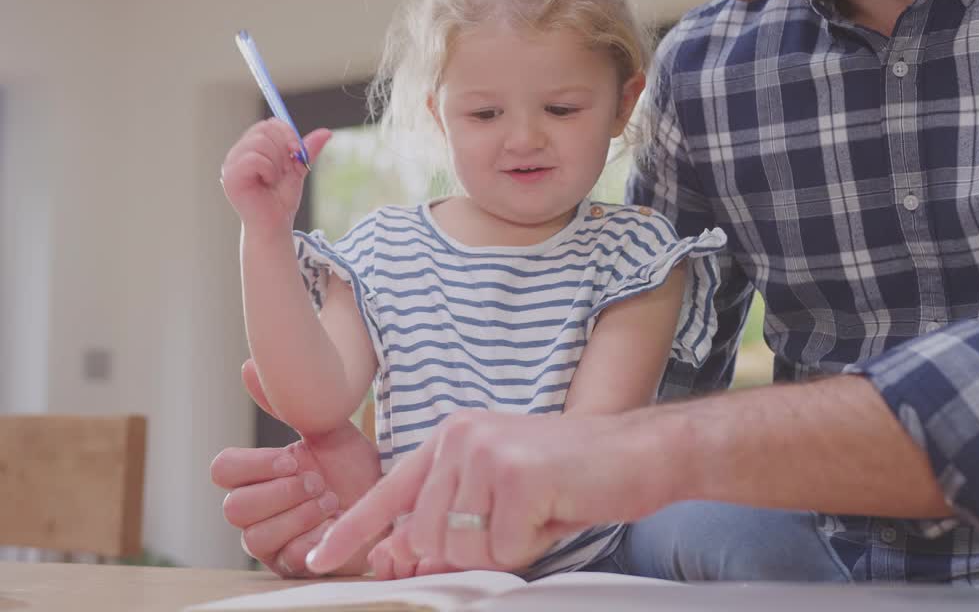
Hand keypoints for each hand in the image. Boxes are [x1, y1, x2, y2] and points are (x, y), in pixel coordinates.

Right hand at [210, 359, 382, 576]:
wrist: (390, 502)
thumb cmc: (353, 467)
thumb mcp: (326, 429)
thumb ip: (287, 404)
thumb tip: (248, 366)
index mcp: (258, 474)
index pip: (222, 469)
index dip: (255, 464)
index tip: (295, 457)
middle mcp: (255, 509)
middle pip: (233, 507)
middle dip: (282, 492)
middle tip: (319, 482)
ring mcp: (270, 541)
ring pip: (254, 536)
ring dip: (299, 514)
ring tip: (331, 501)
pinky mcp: (290, 566)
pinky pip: (284, 558)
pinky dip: (313, 538)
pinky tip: (334, 525)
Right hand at [220, 119, 330, 232]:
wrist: (275, 224)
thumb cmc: (281, 199)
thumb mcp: (298, 170)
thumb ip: (307, 150)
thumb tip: (327, 132)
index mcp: (251, 148)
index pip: (268, 124)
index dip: (287, 133)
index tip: (297, 152)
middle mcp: (238, 153)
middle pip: (264, 129)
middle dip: (283, 150)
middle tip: (284, 171)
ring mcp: (231, 163)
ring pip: (260, 142)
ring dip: (276, 163)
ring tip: (274, 179)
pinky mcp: (230, 175)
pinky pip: (254, 159)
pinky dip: (268, 170)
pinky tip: (267, 182)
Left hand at [305, 408, 677, 574]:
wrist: (642, 453)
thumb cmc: (576, 474)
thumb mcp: (501, 493)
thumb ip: (451, 517)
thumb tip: (399, 554)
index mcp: (453, 436)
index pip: (390, 491)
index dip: (354, 529)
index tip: (321, 558)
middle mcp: (461, 436)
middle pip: (428, 537)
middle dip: (474, 549)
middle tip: (522, 518)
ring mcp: (486, 452)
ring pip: (462, 548)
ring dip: (506, 546)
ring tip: (540, 510)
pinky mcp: (516, 476)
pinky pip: (504, 549)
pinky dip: (533, 546)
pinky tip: (556, 510)